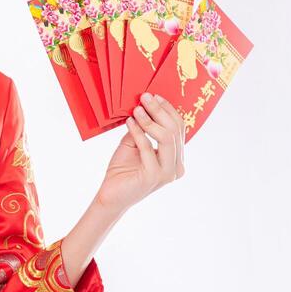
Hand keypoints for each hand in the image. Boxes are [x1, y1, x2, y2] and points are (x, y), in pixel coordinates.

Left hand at [95, 93, 185, 214]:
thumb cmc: (122, 170)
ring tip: (137, 108)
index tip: (154, 96)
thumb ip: (142, 128)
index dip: (168, 110)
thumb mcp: (134, 143)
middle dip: (160, 110)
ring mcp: (168, 172)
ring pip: (166, 137)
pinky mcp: (154, 176)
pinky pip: (148, 147)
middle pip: (174, 130)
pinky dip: (138, 132)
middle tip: (145, 96)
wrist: (111, 195)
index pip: (179, 129)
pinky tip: (129, 122)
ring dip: (150, 120)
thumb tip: (143, 105)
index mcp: (176, 158)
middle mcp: (177, 166)